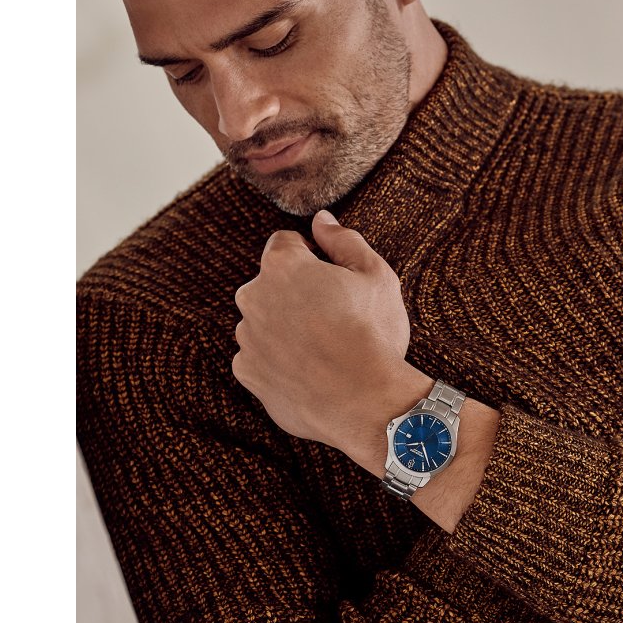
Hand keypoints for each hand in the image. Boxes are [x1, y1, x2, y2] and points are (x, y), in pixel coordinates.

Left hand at [232, 210, 414, 457]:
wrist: (366, 402)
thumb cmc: (373, 334)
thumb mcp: (375, 275)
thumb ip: (344, 240)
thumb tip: (322, 220)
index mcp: (282, 265)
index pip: (284, 243)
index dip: (311, 257)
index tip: (331, 278)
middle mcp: (253, 297)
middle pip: (269, 284)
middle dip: (294, 293)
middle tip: (332, 316)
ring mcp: (246, 337)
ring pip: (263, 322)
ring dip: (283, 328)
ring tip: (323, 348)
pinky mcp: (247, 372)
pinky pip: (258, 358)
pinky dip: (277, 362)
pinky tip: (309, 371)